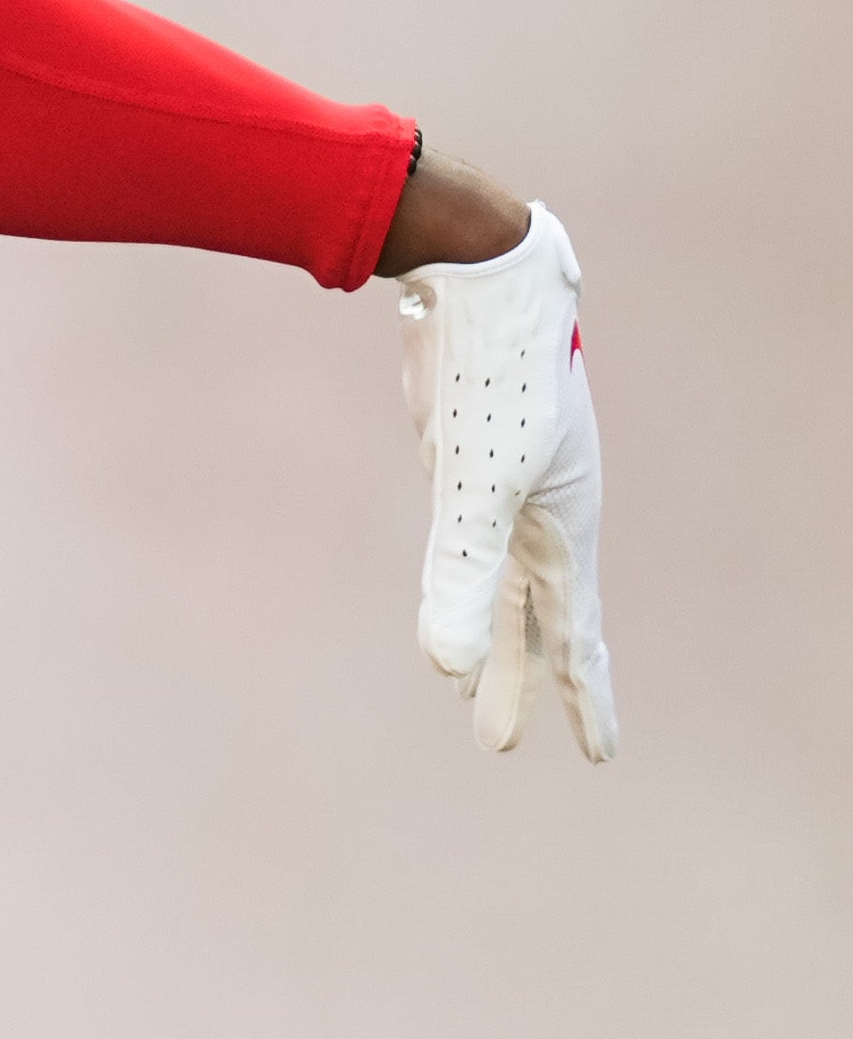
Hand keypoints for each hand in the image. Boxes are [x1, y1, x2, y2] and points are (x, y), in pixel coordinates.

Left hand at [396, 204, 615, 758]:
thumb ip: (458, 576)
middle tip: (495, 742)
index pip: (576, 636)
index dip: (582, 697)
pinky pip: (472, 534)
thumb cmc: (495, 380)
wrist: (479, 283)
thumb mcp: (474, 485)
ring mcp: (505, 485)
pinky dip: (468, 572)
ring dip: (483, 632)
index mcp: (562, 530)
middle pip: (531, 620)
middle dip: (516, 681)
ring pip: (497, 579)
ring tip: (460, 686)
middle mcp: (542, 513)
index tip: (596, 755)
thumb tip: (443, 668)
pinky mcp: (464, 456)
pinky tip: (459, 583)